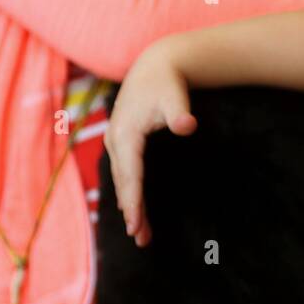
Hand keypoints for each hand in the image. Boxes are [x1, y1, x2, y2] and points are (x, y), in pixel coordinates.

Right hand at [104, 41, 197, 246]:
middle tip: (141, 239)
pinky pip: (124, 173)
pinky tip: (135, 209)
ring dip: (130, 205)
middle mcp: (115, 140)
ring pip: (122, 180)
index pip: (130, 173)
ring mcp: (116, 142)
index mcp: (126, 133)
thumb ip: (180, 112)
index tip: (135, 223)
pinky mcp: (121, 142)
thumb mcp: (174, 95)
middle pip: (123, 182)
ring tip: (141, 234)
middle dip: (131, 210)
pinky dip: (129, 191)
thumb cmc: (165, 82)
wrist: (154, 65)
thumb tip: (188, 126)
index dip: (133, 200)